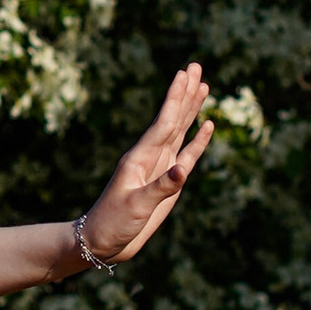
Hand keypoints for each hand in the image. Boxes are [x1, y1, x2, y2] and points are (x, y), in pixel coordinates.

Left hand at [78, 63, 214, 267]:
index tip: (184, 74)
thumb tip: (182, 169)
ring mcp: (160, 168)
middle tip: (196, 66)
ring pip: (180, 131)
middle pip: (173, 119)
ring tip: (204, 86)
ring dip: (191, 109)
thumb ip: (160, 188)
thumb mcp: (136, 207)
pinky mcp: (168, 183)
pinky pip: (186, 156)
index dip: (175, 99)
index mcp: (140, 159)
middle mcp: (150, 157)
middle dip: (185, 94)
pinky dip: (197, 141)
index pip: (163, 123)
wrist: (103, 243)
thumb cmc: (112, 224)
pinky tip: (207, 126)